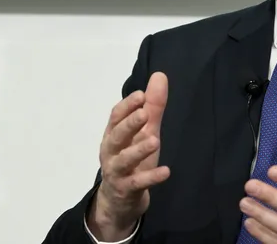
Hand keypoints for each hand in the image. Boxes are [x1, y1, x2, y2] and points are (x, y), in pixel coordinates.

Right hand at [87, 72, 170, 240]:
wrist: (118, 201)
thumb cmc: (132, 159)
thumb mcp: (144, 131)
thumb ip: (152, 106)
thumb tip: (159, 75)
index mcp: (114, 134)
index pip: (115, 117)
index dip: (127, 106)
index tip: (141, 94)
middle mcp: (111, 151)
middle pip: (116, 136)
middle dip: (129, 124)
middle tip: (144, 113)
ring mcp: (117, 171)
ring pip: (124, 160)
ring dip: (138, 150)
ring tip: (154, 140)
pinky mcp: (126, 189)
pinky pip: (138, 183)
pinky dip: (151, 177)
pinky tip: (166, 171)